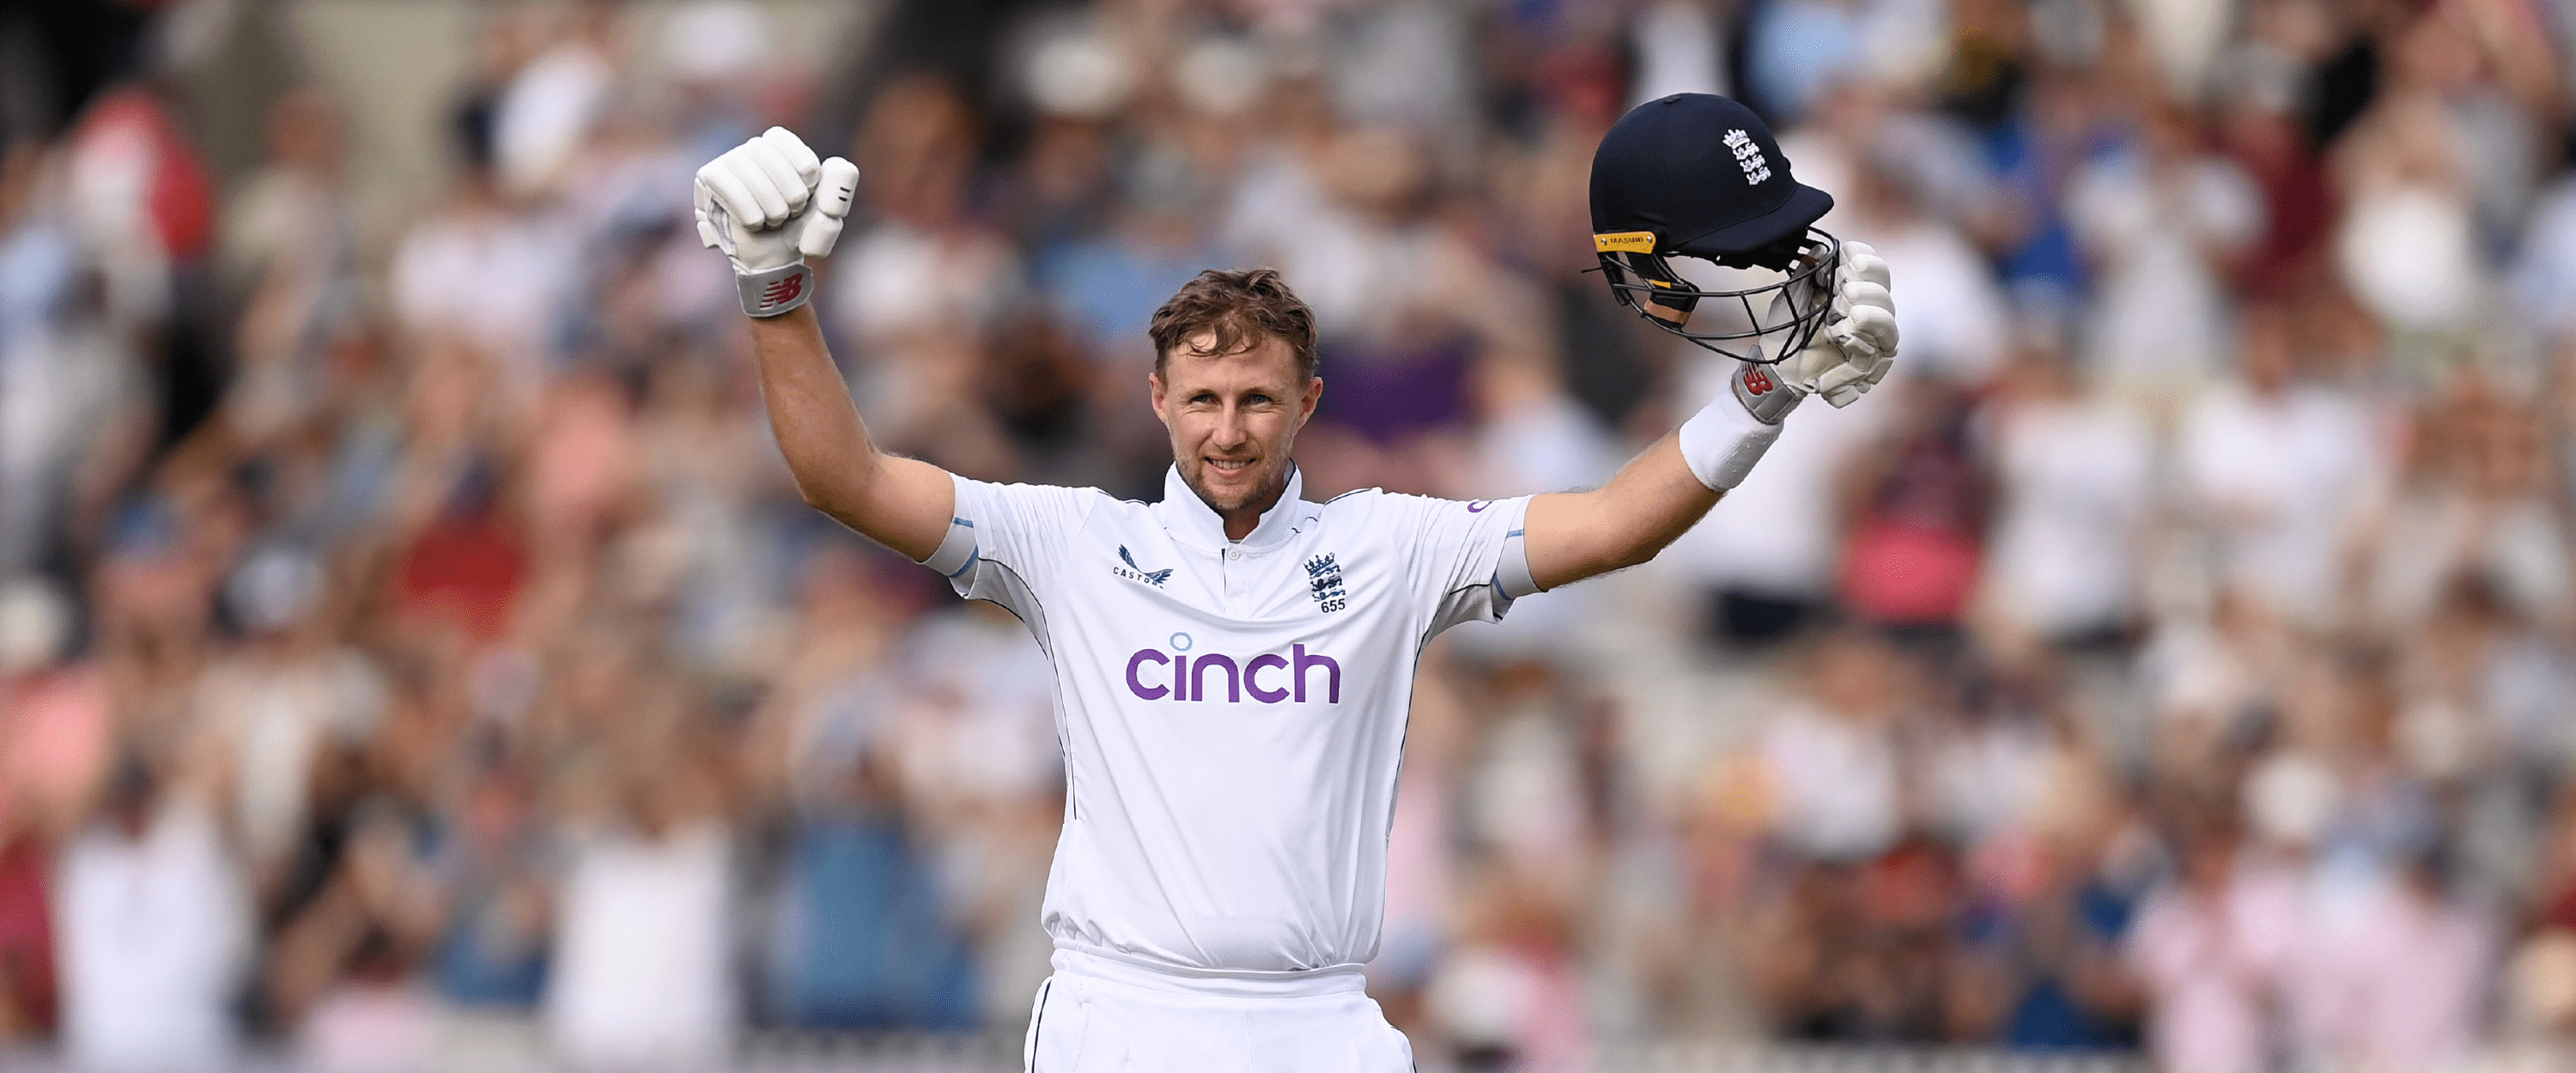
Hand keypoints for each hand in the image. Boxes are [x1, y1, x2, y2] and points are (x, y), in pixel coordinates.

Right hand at [694, 126, 860, 273]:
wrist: (774, 257)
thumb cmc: (799, 228)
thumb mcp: (827, 209)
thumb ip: (839, 185)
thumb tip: (837, 165)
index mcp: (779, 147)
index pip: (782, 140)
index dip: (799, 166)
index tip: (808, 190)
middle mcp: (751, 148)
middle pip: (765, 154)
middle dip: (789, 191)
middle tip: (792, 212)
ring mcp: (728, 162)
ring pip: (748, 174)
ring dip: (771, 206)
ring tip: (775, 220)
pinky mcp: (708, 179)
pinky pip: (728, 188)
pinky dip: (750, 212)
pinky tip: (756, 223)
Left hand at [1773, 240, 1898, 406]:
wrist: (1778, 368)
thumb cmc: (1786, 332)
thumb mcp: (1792, 298)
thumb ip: (1806, 273)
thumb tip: (1820, 249)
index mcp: (1849, 286)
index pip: (1869, 263)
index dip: (1862, 256)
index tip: (1845, 259)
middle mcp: (1866, 305)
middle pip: (1883, 284)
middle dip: (1866, 284)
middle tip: (1845, 291)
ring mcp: (1872, 332)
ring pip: (1888, 313)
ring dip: (1871, 310)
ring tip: (1848, 312)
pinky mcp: (1872, 358)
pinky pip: (1884, 343)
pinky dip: (1867, 334)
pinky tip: (1847, 331)